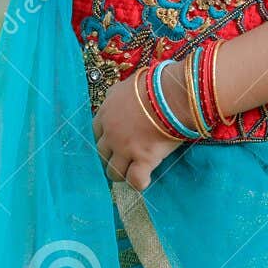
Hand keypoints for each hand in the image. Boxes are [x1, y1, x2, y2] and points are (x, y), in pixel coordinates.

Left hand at [93, 73, 185, 191]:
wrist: (171, 94)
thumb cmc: (152, 85)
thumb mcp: (127, 85)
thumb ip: (117, 95)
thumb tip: (116, 96)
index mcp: (106, 114)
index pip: (96, 133)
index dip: (105, 140)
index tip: (112, 144)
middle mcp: (111, 133)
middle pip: (101, 154)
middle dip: (110, 158)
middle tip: (122, 160)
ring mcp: (125, 148)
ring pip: (114, 171)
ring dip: (121, 174)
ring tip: (131, 173)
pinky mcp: (143, 159)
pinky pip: (135, 180)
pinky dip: (139, 183)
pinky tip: (145, 179)